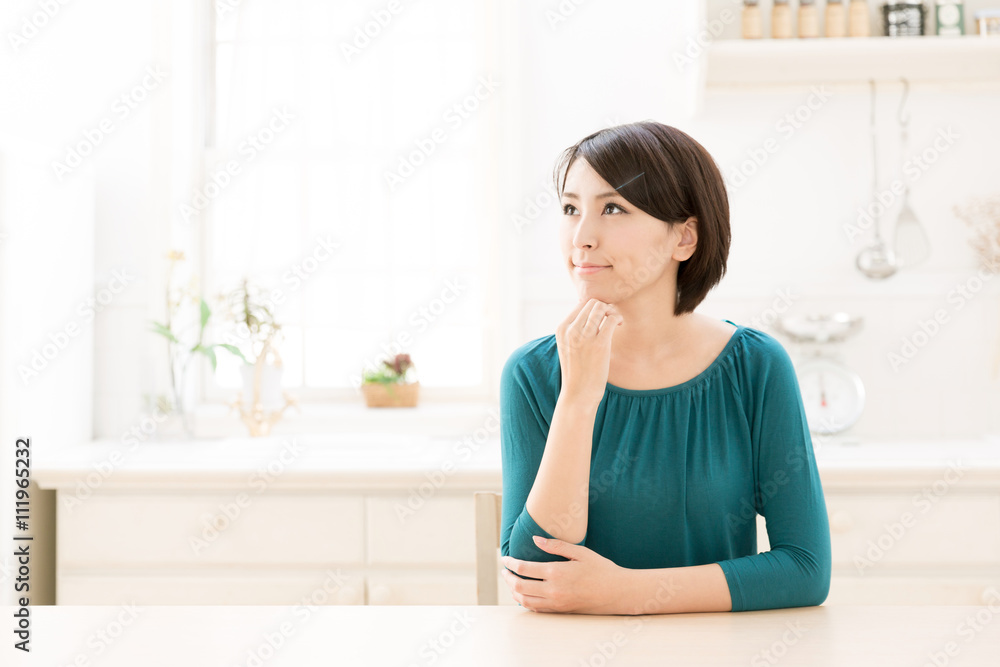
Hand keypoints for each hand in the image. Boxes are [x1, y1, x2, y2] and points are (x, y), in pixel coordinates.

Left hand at [500, 536, 630, 613]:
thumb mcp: (580, 552)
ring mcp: (557, 604)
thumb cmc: (601, 569)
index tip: (505, 559)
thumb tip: (535, 539)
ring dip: (514, 592)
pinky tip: (525, 595)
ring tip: (511, 583)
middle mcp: (553, 591)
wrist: (617, 593)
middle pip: (520, 587)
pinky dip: (526, 602)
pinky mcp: (561, 611)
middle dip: (508, 578)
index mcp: (556, 573)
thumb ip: (556, 546)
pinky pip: (537, 609)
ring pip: (526, 601)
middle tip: (505, 571)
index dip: (510, 564)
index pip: (524, 569)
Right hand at [555, 298, 622, 406]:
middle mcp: (571, 330)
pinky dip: (617, 318)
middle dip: (604, 307)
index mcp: (562, 329)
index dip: (594, 307)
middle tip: (610, 319)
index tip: (601, 317)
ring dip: (612, 311)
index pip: (580, 304)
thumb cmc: (577, 371)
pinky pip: (611, 319)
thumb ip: (574, 330)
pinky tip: (619, 326)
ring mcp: (584, 336)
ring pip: (601, 307)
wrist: (578, 393)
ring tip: (615, 322)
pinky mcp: (599, 344)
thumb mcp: (568, 347)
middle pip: (591, 303)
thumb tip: (591, 313)